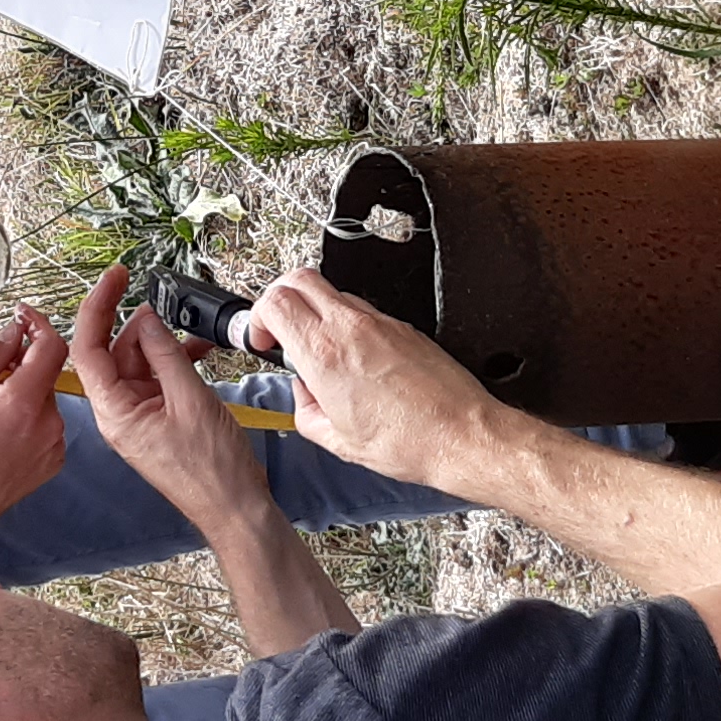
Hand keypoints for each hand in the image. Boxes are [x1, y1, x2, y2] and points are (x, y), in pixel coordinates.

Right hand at [0, 303, 70, 541]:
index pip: (52, 346)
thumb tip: (9, 332)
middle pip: (44, 373)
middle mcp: (48, 424)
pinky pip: (43, 423)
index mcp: (23, 404)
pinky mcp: (52, 460)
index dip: (37, 324)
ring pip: (42, 397)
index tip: (20, 317)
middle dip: (16, 364)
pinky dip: (23, 416)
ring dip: (17, 391)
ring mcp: (54, 445)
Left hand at [69, 265, 271, 529]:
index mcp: (114, 412)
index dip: (96, 307)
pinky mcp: (159, 420)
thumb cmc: (212, 469)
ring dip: (163, 344)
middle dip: (140, 326)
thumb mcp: (190, 398)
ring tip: (192, 335)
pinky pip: (158, 380)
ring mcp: (139, 417)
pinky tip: (198, 352)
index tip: (114, 278)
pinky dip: (175, 362)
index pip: (88, 349)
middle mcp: (119, 413)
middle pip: (114, 352)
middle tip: (165, 305)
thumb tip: (146, 319)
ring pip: (139, 363)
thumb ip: (165, 353)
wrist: (235, 507)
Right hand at [238, 267, 499, 490]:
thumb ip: (305, 410)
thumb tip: (303, 394)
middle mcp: (351, 328)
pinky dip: (348, 325)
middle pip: (299, 278)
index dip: (258, 317)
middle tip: (282, 329)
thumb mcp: (338, 440)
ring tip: (323, 350)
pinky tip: (357, 360)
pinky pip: (364, 312)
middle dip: (280, 298)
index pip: (275, 302)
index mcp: (325, 354)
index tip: (263, 339)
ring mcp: (380, 323)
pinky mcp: (403, 327)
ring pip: (333, 292)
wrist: (462, 435)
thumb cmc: (411, 441)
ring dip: (316, 312)